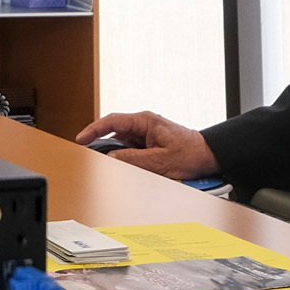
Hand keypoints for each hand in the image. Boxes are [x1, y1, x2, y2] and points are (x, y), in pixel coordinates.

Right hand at [76, 111, 216, 182]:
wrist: (209, 156)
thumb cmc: (190, 154)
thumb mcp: (160, 161)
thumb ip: (134, 159)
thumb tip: (113, 157)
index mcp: (145, 121)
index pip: (113, 121)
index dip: (94, 129)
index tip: (81, 139)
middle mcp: (143, 125)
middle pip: (114, 133)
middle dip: (101, 145)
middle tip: (89, 157)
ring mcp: (145, 135)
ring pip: (121, 144)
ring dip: (115, 155)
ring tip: (109, 167)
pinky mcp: (149, 145)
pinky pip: (131, 151)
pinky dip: (125, 159)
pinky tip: (124, 169)